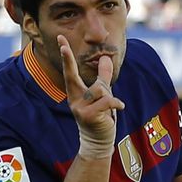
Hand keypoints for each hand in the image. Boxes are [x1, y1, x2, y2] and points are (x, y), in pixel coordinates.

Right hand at [58, 35, 123, 158]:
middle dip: (67, 59)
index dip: (65, 55)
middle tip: (62, 42)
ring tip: (111, 107)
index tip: (60, 39)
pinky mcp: (88, 116)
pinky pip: (106, 101)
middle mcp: (74, 99)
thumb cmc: (99, 116)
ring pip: (99, 90)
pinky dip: (116, 103)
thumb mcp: (101, 94)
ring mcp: (79, 108)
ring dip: (110, 96)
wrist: (98, 141)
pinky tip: (120, 107)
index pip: (69, 71)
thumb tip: (106, 57)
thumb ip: (103, 77)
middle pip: (71, 75)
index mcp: (75, 92)